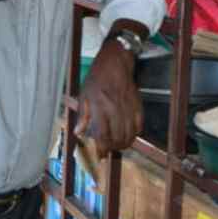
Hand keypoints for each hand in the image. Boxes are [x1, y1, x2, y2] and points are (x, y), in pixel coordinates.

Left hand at [74, 40, 142, 154]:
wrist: (115, 62)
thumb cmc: (97, 78)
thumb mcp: (84, 95)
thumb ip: (82, 115)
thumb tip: (78, 133)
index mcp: (100, 108)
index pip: (103, 135)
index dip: (102, 148)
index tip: (100, 156)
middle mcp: (115, 110)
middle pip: (117, 138)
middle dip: (113, 148)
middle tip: (108, 149)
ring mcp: (128, 108)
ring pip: (130, 134)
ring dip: (125, 143)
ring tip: (118, 145)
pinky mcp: (137, 105)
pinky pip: (139, 125)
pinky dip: (135, 133)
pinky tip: (130, 134)